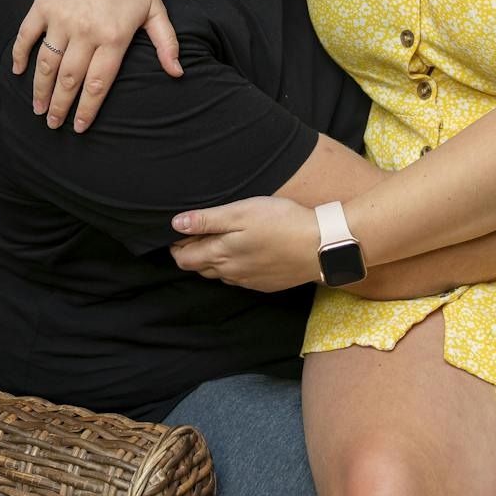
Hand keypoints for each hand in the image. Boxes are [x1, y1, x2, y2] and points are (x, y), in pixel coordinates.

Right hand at [12, 0, 180, 130]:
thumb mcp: (155, 8)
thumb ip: (167, 43)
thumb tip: (178, 73)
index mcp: (113, 37)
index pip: (98, 83)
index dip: (88, 109)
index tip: (79, 128)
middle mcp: (85, 32)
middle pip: (70, 79)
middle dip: (61, 107)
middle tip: (54, 125)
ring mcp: (61, 19)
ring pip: (47, 63)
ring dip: (40, 90)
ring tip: (38, 109)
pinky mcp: (43, 7)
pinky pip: (26, 36)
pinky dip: (19, 56)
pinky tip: (18, 73)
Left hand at [170, 197, 318, 291]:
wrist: (320, 247)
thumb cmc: (280, 222)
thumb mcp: (240, 212)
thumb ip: (207, 220)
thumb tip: (176, 224)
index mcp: (221, 254)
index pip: (184, 259)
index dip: (176, 246)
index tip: (178, 233)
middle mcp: (231, 272)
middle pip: (200, 268)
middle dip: (192, 253)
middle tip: (195, 234)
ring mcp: (249, 281)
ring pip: (220, 275)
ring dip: (212, 261)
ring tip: (217, 242)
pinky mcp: (266, 283)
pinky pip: (239, 279)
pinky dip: (233, 268)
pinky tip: (243, 254)